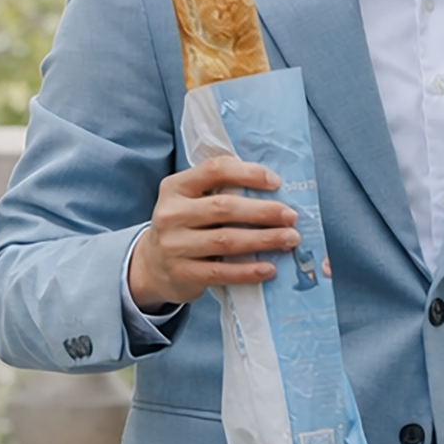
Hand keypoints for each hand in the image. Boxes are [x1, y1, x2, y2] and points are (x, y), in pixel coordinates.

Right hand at [126, 156, 298, 309]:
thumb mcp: (193, 199)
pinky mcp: (182, 273)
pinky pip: (221, 272)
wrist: (152, 265)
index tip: (277, 183)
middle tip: (291, 216)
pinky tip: (269, 269)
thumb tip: (275, 188)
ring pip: (226, 240)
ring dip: (264, 240)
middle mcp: (171, 214)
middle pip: (225, 207)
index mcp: (176, 187)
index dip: (249, 173)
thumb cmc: (187, 224)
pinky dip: (248, 271)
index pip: (215, 170)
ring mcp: (174, 245)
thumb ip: (222, 189)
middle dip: (264, 211)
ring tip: (289, 239)